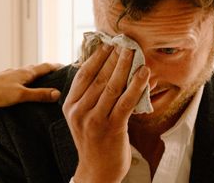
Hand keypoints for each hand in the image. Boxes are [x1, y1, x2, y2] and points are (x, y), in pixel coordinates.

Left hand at [0, 63, 62, 111]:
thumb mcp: (21, 95)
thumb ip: (39, 94)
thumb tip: (58, 93)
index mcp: (24, 72)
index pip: (44, 67)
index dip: (55, 66)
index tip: (65, 66)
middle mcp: (17, 71)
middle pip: (35, 69)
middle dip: (46, 71)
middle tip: (58, 74)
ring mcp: (8, 76)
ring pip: (26, 74)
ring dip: (35, 77)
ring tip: (43, 83)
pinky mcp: (1, 82)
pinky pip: (18, 80)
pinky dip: (25, 83)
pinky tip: (23, 90)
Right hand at [62, 44, 149, 182]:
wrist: (96, 171)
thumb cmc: (92, 142)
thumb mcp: (81, 117)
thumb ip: (87, 97)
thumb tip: (100, 70)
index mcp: (70, 105)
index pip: (83, 75)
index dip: (96, 57)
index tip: (107, 44)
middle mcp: (79, 110)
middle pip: (98, 77)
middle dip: (113, 58)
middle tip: (124, 43)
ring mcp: (95, 119)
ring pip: (112, 86)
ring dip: (125, 67)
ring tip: (134, 53)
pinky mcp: (112, 128)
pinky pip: (126, 102)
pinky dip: (136, 85)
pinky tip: (143, 74)